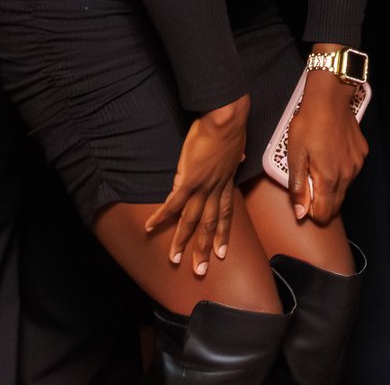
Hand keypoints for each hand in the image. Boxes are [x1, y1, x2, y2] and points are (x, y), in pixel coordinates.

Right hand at [145, 96, 249, 274]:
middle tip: (200, 270)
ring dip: (182, 241)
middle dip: (204, 248)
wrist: (226, 118)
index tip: (221, 252)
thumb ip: (235, 156)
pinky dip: (162, 216)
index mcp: (227, 181)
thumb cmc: (231, 127)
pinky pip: (173, 203)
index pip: (226, 213)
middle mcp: (216, 189)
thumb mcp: (237, 145)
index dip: (223, 234)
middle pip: (209, 224)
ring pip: (192, 220)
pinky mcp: (189, 179)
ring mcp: (203, 186)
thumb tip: (239, 155)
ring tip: (175, 260)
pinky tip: (150, 227)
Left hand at [285, 67, 366, 223]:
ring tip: (318, 166)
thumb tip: (301, 214)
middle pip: (335, 205)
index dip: (311, 212)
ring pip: (343, 189)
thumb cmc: (309, 124)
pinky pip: (350, 172)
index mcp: (328, 178)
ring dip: (331, 186)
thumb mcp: (295, 155)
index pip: (324, 214)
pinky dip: (340, 171)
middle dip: (321, 202)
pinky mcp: (362, 154)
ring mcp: (357, 164)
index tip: (303, 199)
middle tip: (308, 183)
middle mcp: (347, 175)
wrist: (329, 98)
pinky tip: (331, 155)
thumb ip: (298, 187)